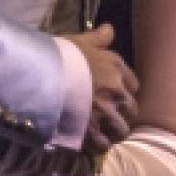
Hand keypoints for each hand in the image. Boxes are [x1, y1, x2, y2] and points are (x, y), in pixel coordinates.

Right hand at [67, 24, 139, 151]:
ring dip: (113, 132)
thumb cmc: (61, 55)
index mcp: (117, 68)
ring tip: (101, 133)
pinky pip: (104, 145)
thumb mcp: (80, 41)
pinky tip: (90, 142)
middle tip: (108, 116)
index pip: (134, 85)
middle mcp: (117, 92)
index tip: (114, 95)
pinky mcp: (93, 132)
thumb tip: (110, 29)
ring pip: (121, 130)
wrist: (42, 76)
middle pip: (131, 110)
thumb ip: (98, 38)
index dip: (123, 91)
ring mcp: (107, 114)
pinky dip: (98, 146)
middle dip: (121, 113)